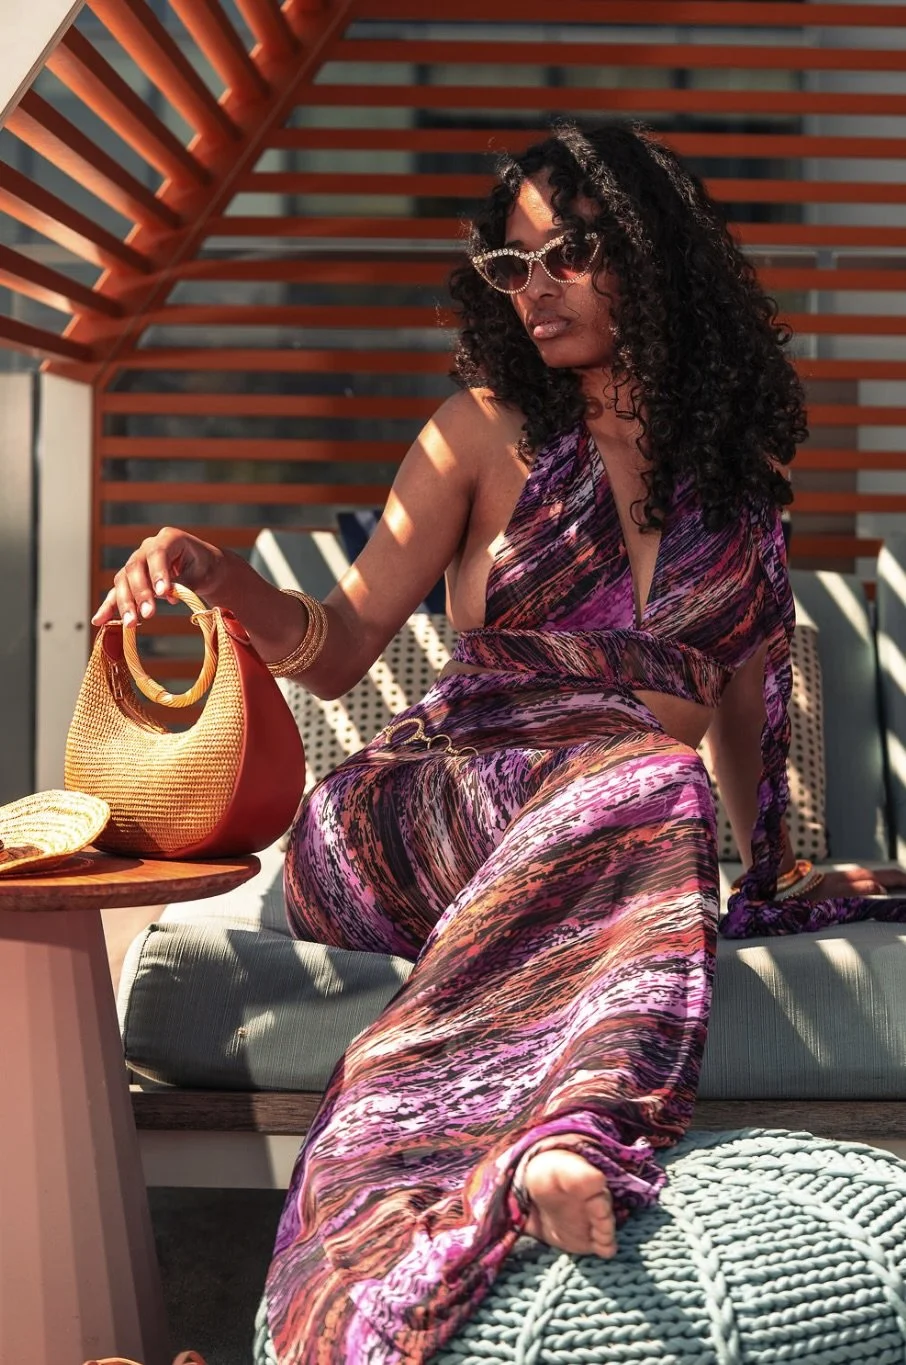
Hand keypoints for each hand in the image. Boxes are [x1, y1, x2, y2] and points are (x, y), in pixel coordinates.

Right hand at [91, 527, 223, 627]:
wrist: (201, 568)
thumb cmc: (203, 568)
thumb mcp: (202, 573)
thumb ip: (184, 582)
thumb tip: (166, 595)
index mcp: (168, 538)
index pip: (158, 553)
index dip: (158, 572)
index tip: (163, 592)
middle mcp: (147, 548)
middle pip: (135, 568)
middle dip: (140, 593)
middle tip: (149, 614)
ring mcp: (136, 563)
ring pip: (123, 581)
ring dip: (125, 603)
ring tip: (131, 623)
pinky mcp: (130, 579)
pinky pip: (117, 592)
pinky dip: (109, 607)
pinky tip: (99, 620)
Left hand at [806, 866, 905, 899]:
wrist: (800, 886)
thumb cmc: (818, 892)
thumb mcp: (840, 893)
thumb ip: (861, 889)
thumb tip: (882, 889)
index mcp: (864, 877)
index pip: (893, 876)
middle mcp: (863, 874)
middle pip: (891, 875)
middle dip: (904, 881)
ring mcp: (857, 876)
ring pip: (884, 878)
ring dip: (896, 884)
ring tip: (903, 893)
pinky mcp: (852, 880)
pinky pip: (876, 881)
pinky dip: (887, 886)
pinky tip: (888, 893)